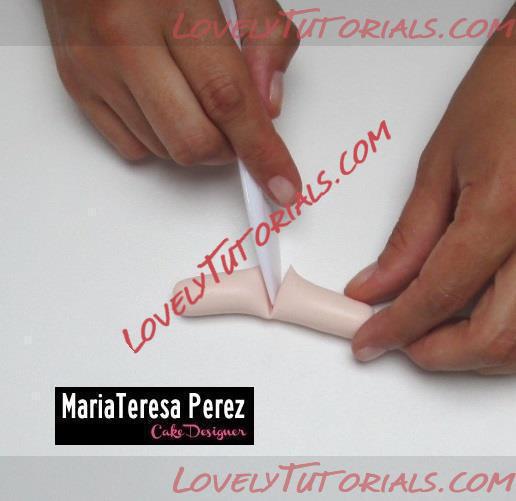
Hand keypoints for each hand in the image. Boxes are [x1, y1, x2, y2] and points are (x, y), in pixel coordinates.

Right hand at [42, 0, 300, 204]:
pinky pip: (135, 148)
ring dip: (198, 141)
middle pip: (193, 140)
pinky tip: (163, 100)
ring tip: (194, 94)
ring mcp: (96, 69)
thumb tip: (269, 106)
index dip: (260, 150)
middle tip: (237, 124)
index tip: (283, 186)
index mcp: (172, 4)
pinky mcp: (78, 87)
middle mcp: (126, 41)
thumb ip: (265, 34)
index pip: (228, 98)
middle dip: (229, 150)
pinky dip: (163, 139)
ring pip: (165, 150)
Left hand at [346, 7, 515, 374]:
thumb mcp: (440, 165)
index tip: (369, 340)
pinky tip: (475, 315)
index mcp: (507, 209)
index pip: (439, 295)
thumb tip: (376, 287)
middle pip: (496, 337)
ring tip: (431, 330)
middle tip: (398, 340)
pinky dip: (504, 330)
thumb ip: (410, 238)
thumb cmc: (503, 96)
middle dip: (438, 353)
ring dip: (474, 351)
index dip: (397, 327)